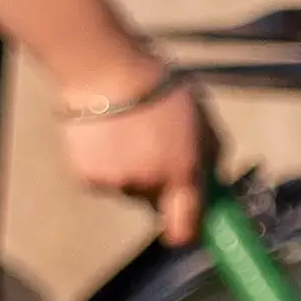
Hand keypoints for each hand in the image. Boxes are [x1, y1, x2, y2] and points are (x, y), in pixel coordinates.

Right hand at [59, 69, 218, 243]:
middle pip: (154, 204)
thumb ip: (211, 156)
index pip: (185, 230)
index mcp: (181, 171)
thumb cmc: (159, 86)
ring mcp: (116, 182)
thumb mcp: (202, 117)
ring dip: (129, 171)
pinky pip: (101, 180)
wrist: (105, 69)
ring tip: (126, 134)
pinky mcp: (87, 177)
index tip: (186, 227)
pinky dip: (104, 165)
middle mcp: (148, 184)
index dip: (186, 232)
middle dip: (157, 185)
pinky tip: (106, 136)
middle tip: (152, 150)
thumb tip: (213, 182)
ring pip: (127, 189)